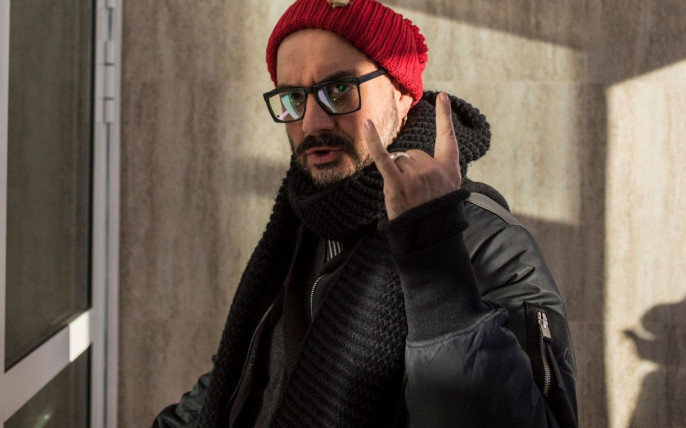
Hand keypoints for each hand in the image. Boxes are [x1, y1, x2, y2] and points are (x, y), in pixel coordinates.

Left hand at [363, 92, 461, 219]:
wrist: (428, 236)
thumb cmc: (434, 213)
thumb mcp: (447, 190)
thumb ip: (435, 171)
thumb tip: (404, 157)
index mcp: (449, 169)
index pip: (448, 137)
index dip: (444, 116)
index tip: (442, 97)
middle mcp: (433, 169)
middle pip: (412, 153)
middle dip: (408, 169)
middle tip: (414, 192)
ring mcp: (415, 177)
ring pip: (399, 159)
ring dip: (397, 173)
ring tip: (405, 194)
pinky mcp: (398, 184)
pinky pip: (383, 157)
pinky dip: (373, 141)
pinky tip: (367, 125)